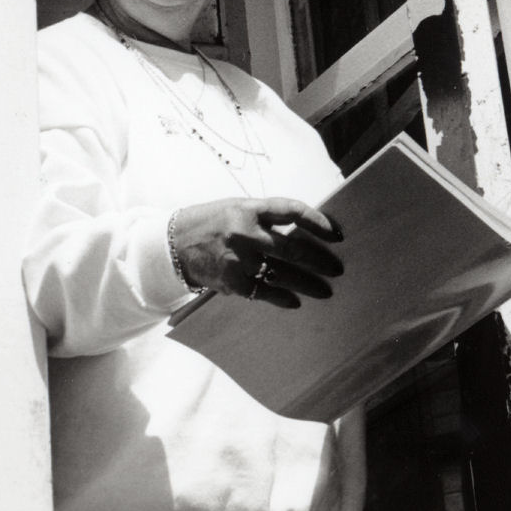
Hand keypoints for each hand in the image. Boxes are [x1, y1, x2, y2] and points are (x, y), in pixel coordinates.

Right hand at [172, 197, 343, 307]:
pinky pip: (264, 292)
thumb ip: (265, 218)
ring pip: (283, 273)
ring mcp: (239, 258)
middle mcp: (245, 232)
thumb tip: (303, 231)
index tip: (336, 234)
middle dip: (319, 261)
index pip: (292, 211)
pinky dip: (282, 297)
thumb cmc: (210, 223)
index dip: (318, 222)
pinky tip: (295, 301)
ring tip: (325, 291)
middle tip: (337, 270)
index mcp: (249, 208)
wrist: (172, 244)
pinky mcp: (232, 281)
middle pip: (292, 248)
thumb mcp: (236, 209)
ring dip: (308, 284)